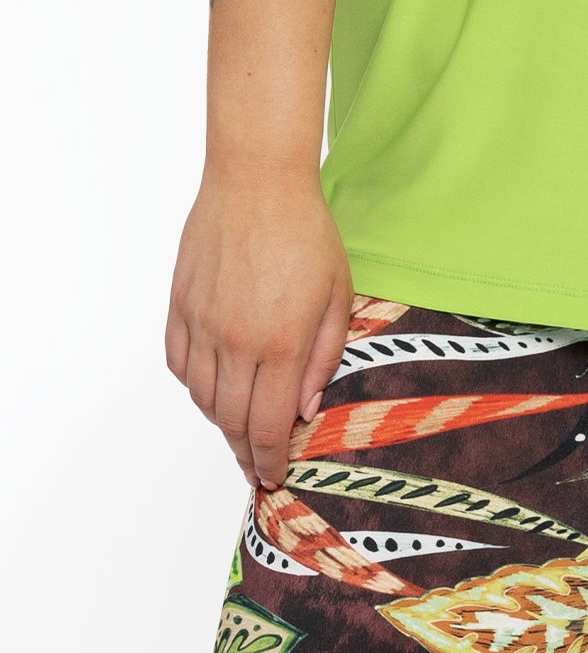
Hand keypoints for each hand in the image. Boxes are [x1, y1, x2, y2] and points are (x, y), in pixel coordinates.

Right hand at [164, 166, 353, 493]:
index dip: (269, 461)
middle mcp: (236, 341)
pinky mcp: (180, 306)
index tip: (272, 477)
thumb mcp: (338, 292)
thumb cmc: (306, 230)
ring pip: (203, 398)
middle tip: (255, 466)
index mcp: (281, 342)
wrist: (257, 180)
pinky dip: (194, 386)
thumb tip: (305, 408)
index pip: (268, 426)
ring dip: (221, 422)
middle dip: (246, 452)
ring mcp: (203, 324)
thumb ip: (325, 355)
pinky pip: (180, 365)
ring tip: (238, 429)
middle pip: (233, 421)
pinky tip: (212, 387)